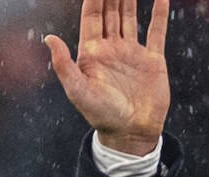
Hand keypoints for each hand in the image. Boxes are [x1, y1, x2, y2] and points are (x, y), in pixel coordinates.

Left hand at [45, 0, 169, 154]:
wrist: (130, 133)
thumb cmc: (100, 116)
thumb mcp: (77, 90)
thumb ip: (63, 65)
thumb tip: (48, 38)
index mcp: (91, 53)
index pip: (92, 16)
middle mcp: (111, 49)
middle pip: (111, 12)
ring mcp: (132, 52)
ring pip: (130, 16)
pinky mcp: (152, 59)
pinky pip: (157, 30)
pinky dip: (160, 13)